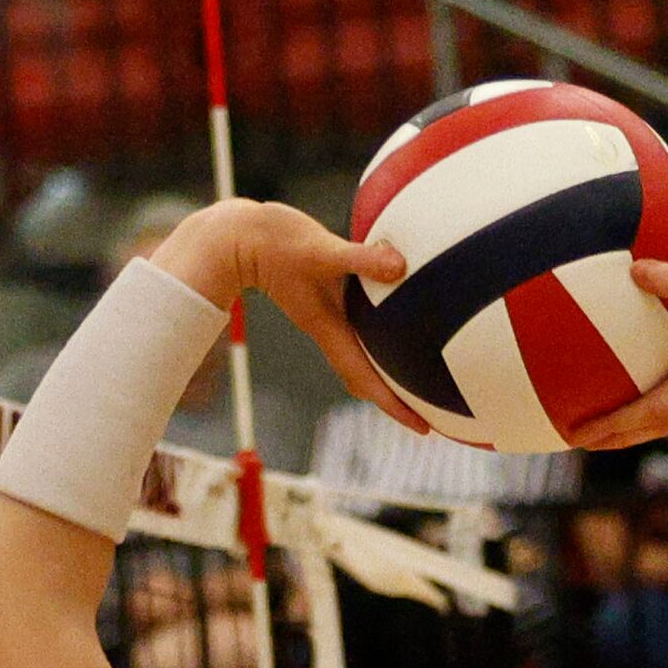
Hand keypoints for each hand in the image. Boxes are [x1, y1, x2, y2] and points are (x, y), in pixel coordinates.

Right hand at [151, 199, 421, 432]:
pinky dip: (380, 338)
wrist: (235, 237)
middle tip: (431, 416)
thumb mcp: (319, 249)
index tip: (423, 429)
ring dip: (387, 374)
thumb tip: (400, 265)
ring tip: (420, 382)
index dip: (395, 407)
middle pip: (365, 379)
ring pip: (362, 356)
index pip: (366, 379)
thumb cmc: (274, 242)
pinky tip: (400, 323)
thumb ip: (359, 258)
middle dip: (396, 401)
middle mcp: (329, 330)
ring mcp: (327, 316)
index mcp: (329, 329)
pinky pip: (360, 328)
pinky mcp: (326, 298)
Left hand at [571, 262, 667, 448]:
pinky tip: (633, 370)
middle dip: (614, 435)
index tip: (579, 436)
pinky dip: (648, 389)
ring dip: (631, 419)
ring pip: (663, 409)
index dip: (614, 426)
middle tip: (575, 438)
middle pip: (651, 424)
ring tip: (599, 417)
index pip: (649, 412)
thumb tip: (634, 270)